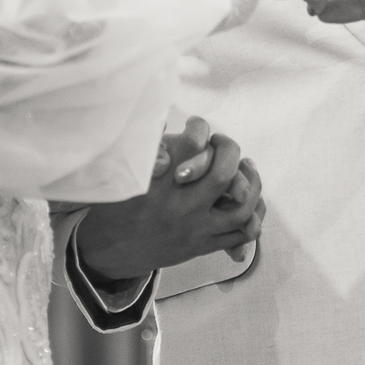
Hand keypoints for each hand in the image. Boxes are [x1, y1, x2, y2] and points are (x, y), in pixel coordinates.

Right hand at [76, 117, 264, 282]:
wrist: (111, 250)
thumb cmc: (117, 204)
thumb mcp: (123, 171)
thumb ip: (146, 145)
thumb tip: (162, 115)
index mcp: (157, 183)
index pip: (191, 144)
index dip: (198, 127)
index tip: (194, 124)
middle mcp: (179, 206)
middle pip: (222, 174)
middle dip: (229, 150)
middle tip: (223, 143)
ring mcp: (194, 228)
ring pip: (240, 206)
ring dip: (251, 183)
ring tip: (247, 166)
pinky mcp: (202, 246)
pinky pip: (240, 234)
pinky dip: (254, 215)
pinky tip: (251, 200)